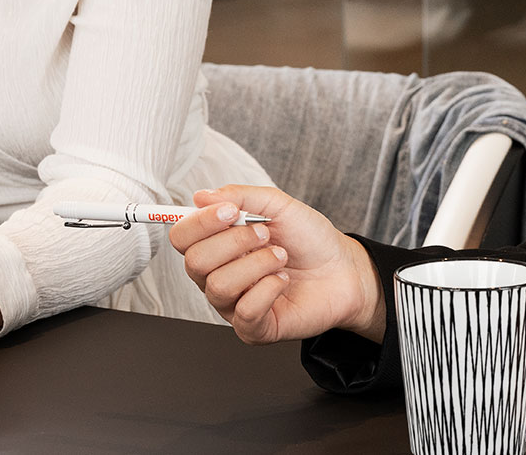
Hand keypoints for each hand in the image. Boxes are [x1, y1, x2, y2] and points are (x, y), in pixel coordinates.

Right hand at [170, 185, 383, 344]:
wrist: (343, 269)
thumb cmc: (309, 238)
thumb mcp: (277, 205)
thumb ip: (239, 196)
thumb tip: (200, 196)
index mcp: (217, 245)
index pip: (182, 237)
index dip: (200, 222)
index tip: (230, 211)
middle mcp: (217, 276)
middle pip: (194, 262)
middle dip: (234, 241)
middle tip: (266, 234)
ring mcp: (233, 305)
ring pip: (219, 286)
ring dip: (257, 264)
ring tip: (280, 257)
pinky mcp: (253, 328)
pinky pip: (245, 311)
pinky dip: (269, 289)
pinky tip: (283, 280)